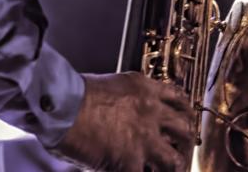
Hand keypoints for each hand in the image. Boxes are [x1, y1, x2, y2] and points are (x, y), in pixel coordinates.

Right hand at [49, 71, 194, 171]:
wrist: (61, 106)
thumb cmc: (73, 94)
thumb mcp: (109, 84)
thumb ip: (125, 98)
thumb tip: (127, 114)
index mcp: (144, 88)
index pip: (177, 97)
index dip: (184, 111)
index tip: (184, 118)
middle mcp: (150, 111)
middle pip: (184, 128)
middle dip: (186, 142)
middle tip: (182, 149)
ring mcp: (144, 138)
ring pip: (174, 159)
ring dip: (172, 167)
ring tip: (167, 170)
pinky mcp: (131, 162)